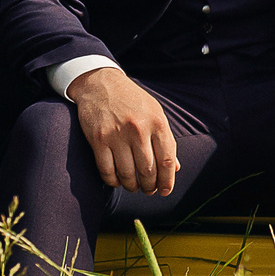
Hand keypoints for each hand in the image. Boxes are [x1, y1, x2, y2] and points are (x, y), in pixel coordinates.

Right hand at [67, 67, 176, 196]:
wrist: (100, 83)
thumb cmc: (132, 101)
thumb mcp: (154, 113)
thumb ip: (165, 139)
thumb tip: (176, 168)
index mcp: (157, 122)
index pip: (167, 160)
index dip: (167, 181)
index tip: (165, 191)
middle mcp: (139, 129)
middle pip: (148, 170)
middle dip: (150, 186)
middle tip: (148, 190)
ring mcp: (117, 135)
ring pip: (128, 174)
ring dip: (132, 186)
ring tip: (134, 187)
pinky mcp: (98, 140)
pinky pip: (107, 170)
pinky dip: (113, 181)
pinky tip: (117, 181)